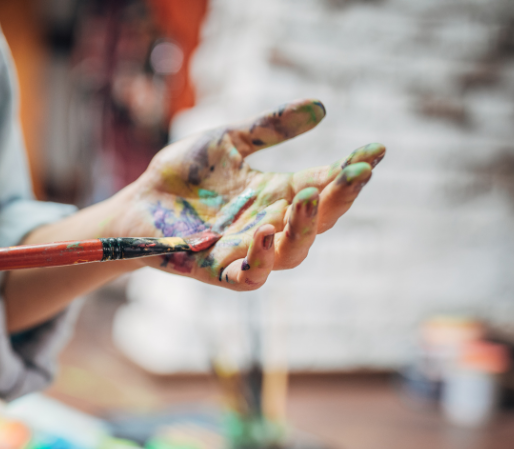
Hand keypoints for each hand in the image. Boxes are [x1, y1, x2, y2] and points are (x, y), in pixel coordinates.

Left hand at [111, 98, 385, 289]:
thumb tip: (321, 106)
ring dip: (304, 229)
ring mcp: (244, 251)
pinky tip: (265, 234)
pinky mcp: (215, 270)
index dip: (352, 171)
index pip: (324, 184)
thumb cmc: (182, 175)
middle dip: (340, 199)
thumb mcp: (228, 141)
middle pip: (318, 222)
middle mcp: (269, 225)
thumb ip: (269, 127)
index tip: (377, 150)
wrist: (136, 201)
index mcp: (276, 194)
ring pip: (292, 254)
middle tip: (355, 173)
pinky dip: (261, 261)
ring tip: (307, 198)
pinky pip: (249, 277)